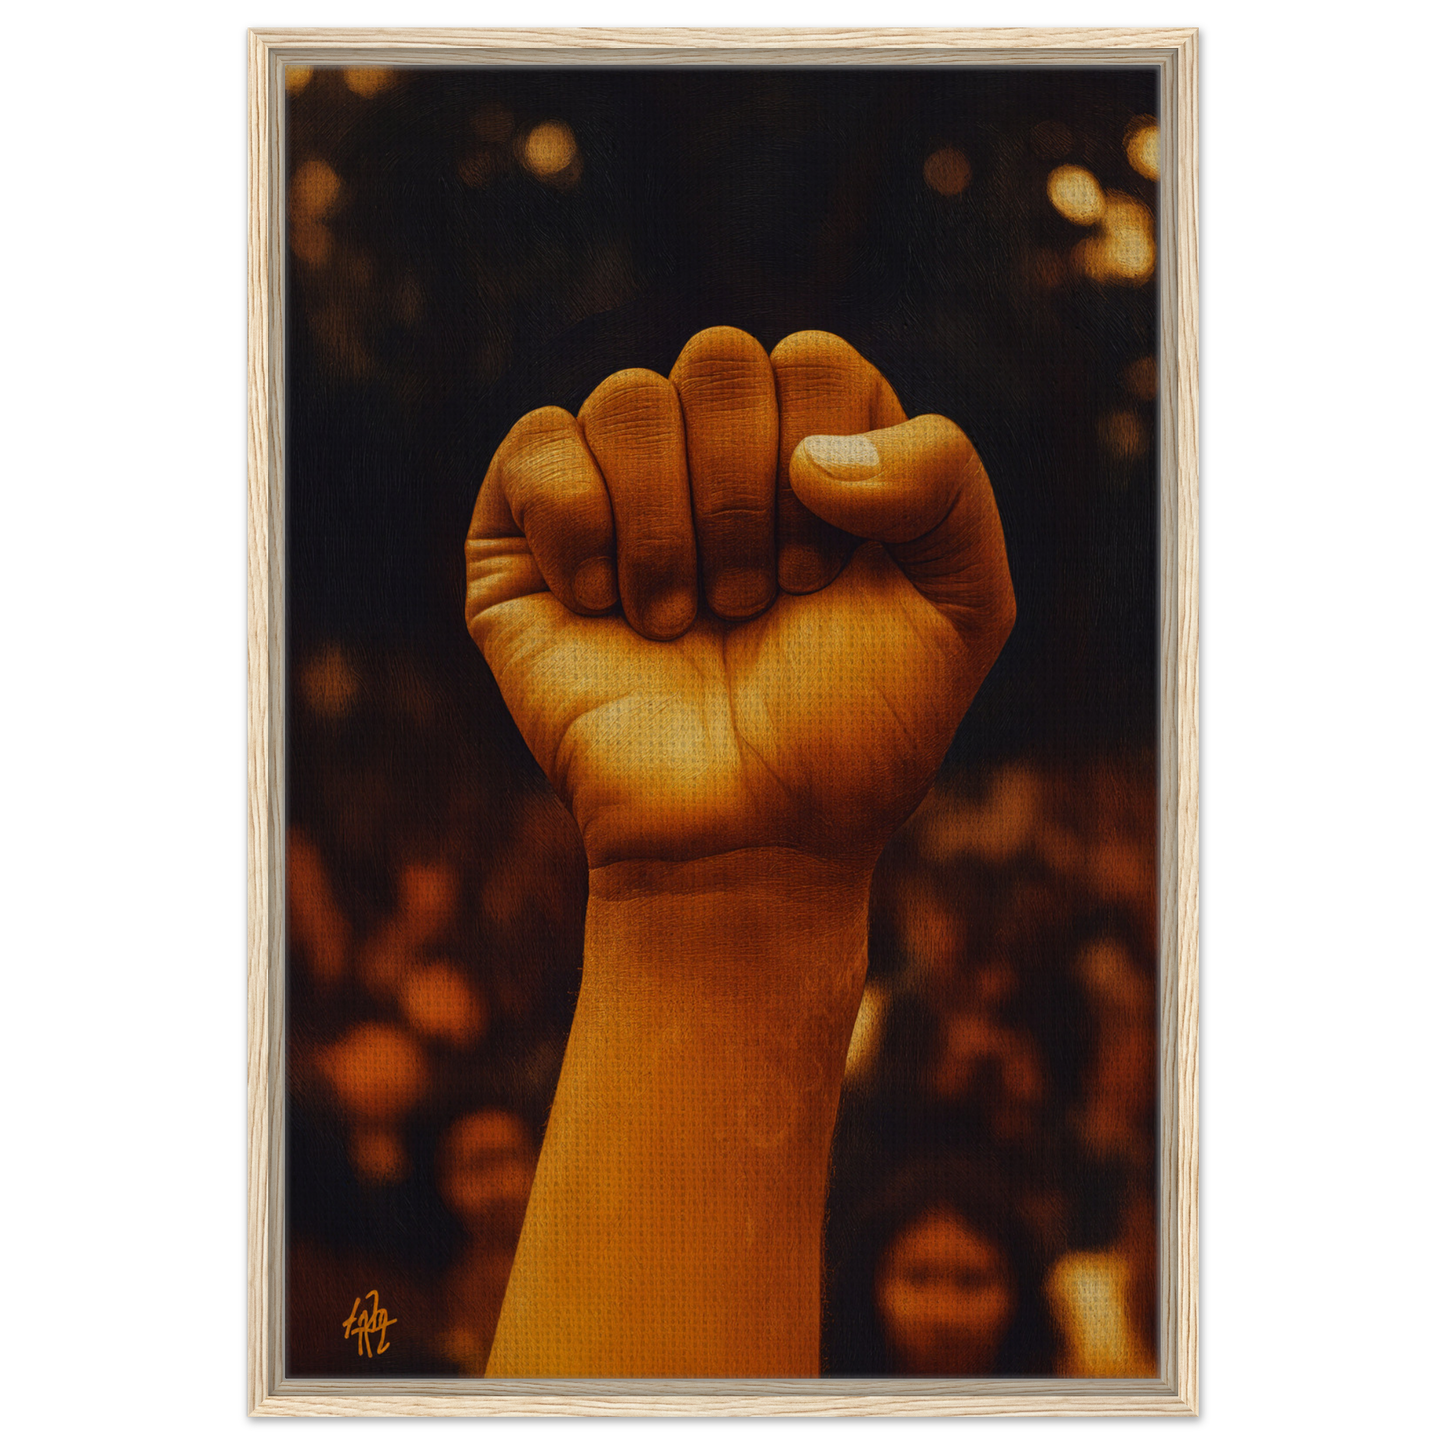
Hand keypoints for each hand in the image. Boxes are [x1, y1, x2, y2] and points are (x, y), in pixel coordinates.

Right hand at [465, 327, 1014, 875]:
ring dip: (669, 532)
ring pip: (629, 399)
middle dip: (743, 498)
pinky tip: (603, 608)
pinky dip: (579, 526)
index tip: (820, 580)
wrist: (745, 839)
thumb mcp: (962, 605)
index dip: (824, 465)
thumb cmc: (853, 732)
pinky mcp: (524, 538)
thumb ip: (946, 477)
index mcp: (816, 453)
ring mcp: (618, 492)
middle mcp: (713, 457)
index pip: (815, 362)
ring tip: (680, 624)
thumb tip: (809, 452)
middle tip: (753, 605)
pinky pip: (538, 445)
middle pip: (719, 360)